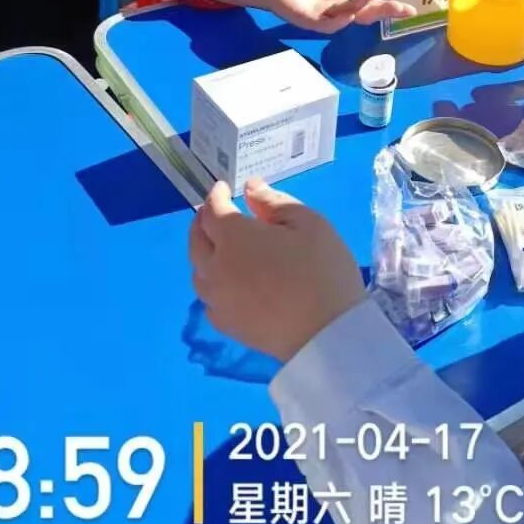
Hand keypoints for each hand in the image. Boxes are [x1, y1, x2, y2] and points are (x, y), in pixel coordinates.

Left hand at [190, 179, 365, 362]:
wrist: (326, 335)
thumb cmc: (322, 270)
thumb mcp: (309, 223)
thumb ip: (273, 202)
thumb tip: (249, 188)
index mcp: (234, 237)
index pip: (213, 210)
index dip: (217, 195)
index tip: (225, 187)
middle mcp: (216, 267)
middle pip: (196, 239)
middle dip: (203, 220)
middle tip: (217, 212)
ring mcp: (218, 299)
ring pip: (198, 270)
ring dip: (203, 251)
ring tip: (219, 245)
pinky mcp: (226, 325)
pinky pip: (207, 297)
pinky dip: (211, 282)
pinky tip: (226, 281)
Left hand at [202, 0, 413, 32]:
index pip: (375, 5)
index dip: (392, 7)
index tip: (411, 7)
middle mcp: (342, 10)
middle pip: (367, 14)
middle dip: (385, 12)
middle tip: (404, 10)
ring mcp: (327, 17)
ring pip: (348, 16)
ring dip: (360, 7)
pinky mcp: (311, 20)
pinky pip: (328, 23)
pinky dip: (339, 18)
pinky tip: (348, 12)